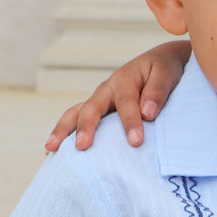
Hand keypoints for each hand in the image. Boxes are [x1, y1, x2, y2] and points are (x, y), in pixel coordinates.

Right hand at [44, 41, 190, 151]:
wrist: (159, 63)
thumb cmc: (164, 70)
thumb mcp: (166, 74)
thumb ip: (157, 92)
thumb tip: (147, 113)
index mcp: (124, 79)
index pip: (126, 102)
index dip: (130, 121)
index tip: (136, 141)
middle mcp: (106, 90)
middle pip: (90, 107)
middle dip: (85, 127)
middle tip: (81, 146)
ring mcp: (99, 101)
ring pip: (76, 113)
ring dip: (63, 130)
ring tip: (51, 149)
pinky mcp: (98, 111)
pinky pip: (78, 120)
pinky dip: (65, 134)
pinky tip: (55, 153)